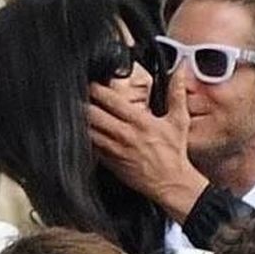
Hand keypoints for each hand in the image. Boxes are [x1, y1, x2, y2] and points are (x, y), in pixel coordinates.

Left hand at [88, 70, 208, 222]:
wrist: (170, 182)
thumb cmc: (174, 152)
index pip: (112, 101)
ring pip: (88, 131)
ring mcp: (114, 150)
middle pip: (94, 115)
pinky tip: (81, 131)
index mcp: (140, 122)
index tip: (92, 82)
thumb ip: (177, 92)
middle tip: (77, 94)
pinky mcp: (109, 163)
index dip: (98, 90)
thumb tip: (180, 70)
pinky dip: (84, 138)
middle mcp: (124, 135)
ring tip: (74, 111)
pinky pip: (90, 148)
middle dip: (84, 103)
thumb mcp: (179, 119)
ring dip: (81, 120)